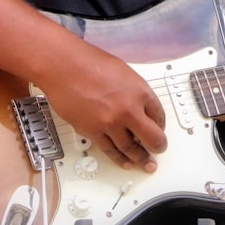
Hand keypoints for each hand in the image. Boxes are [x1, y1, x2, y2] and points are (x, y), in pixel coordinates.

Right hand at [38, 49, 167, 170]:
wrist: (64, 66)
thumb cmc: (89, 63)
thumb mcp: (124, 72)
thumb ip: (134, 91)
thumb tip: (139, 104)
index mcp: (140, 92)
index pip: (160, 116)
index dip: (160, 126)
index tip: (159, 129)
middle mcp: (129, 110)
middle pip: (152, 138)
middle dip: (158, 147)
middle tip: (159, 149)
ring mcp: (111, 123)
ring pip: (131, 148)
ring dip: (139, 157)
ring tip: (144, 162)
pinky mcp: (93, 131)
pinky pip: (110, 150)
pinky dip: (119, 158)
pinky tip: (125, 162)